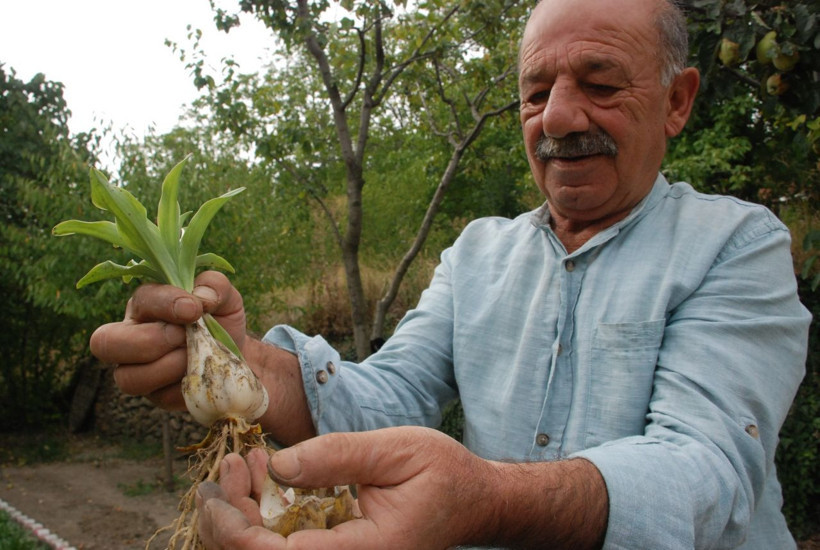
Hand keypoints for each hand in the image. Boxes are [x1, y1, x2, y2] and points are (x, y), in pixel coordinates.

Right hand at [89, 271, 246, 410]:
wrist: (237, 353)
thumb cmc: (222, 317)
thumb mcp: (224, 296)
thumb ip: (215, 285)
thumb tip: (202, 296)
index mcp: (145, 305)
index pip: (140, 301)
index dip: (165, 303)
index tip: (195, 309)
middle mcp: (131, 336)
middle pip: (105, 342)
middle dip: (150, 340)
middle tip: (184, 336)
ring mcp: (139, 370)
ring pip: (127, 378)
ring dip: (168, 367)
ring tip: (195, 356)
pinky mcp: (157, 396)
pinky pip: (161, 398)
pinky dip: (186, 386)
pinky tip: (202, 373)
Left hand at [196, 426, 494, 549]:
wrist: (471, 500)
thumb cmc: (443, 474)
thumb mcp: (397, 451)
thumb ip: (337, 457)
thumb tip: (276, 466)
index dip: (238, 530)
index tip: (224, 484)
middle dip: (230, 520)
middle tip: (227, 467)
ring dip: (243, 515)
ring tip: (240, 465)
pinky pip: (287, 545)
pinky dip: (265, 514)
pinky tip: (262, 475)